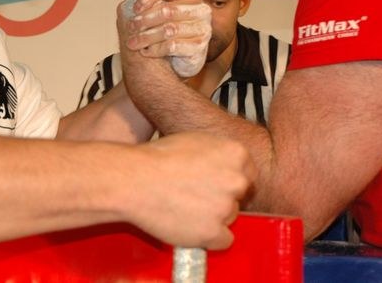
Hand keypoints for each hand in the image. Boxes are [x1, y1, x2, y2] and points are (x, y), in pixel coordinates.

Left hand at [117, 0, 211, 76]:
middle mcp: (201, 10)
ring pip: (169, 30)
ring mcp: (203, 29)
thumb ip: (146, 2)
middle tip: (130, 27)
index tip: (134, 8)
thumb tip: (135, 3)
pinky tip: (146, 51)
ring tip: (133, 43)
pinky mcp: (199, 47)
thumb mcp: (153, 12)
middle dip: (145, 20)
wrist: (173, 61)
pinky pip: (173, 46)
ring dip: (146, 37)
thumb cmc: (163, 31)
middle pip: (167, 10)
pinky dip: (155, 49)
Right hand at [127, 132, 256, 249]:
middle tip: (198, 196)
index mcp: (236, 153)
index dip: (229, 180)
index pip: (247, 174)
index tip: (215, 184)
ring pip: (230, 218)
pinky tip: (190, 224)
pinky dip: (209, 237)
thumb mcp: (196, 141)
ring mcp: (227, 207)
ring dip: (213, 217)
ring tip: (185, 208)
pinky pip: (223, 240)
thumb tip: (226, 164)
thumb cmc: (158, 158)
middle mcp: (237, 180)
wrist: (134, 179)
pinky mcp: (213, 232)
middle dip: (223, 197)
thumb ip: (219, 154)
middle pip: (240, 196)